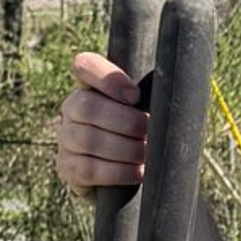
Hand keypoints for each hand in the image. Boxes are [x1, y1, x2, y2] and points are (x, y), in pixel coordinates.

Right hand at [54, 52, 146, 196]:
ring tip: (146, 154)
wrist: (124, 174)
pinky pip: (89, 169)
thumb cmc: (141, 134)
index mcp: (91, 86)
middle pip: (88, 106)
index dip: (108, 78)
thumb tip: (174, 97)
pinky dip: (118, 171)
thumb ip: (152, 98)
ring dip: (126, 149)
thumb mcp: (146, 110)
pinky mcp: (67, 167)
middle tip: (148, 133)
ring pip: (89, 139)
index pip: (85, 66)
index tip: (135, 96)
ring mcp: (66, 138)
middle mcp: (72, 108)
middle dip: (126, 122)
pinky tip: (137, 171)